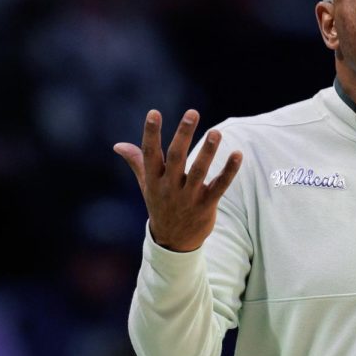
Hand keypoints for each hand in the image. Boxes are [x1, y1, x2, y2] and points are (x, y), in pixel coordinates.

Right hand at [114, 109, 242, 252]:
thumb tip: (118, 145)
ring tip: (217, 132)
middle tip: (192, 113)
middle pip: (176, 158)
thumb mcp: (146, 186)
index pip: (150, 153)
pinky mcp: (206, 205)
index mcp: (154, 179)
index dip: (151, 133)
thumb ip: (137, 162)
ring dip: (208, 151)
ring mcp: (188, 197)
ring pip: (199, 171)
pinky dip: (229, 171)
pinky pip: (219, 186)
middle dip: (183, 135)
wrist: (173, 243)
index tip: (154, 113)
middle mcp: (169, 187)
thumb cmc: (160, 206)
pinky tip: (238, 154)